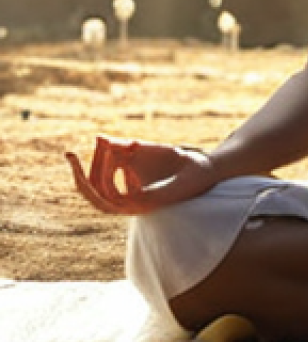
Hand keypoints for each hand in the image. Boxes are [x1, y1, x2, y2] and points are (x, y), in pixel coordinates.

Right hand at [66, 136, 217, 214]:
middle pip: (92, 195)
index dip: (79, 170)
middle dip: (79, 176)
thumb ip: (120, 147)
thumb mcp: (141, 150)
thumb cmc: (173, 160)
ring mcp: (138, 204)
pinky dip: (121, 181)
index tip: (70, 152)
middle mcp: (126, 200)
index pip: (91, 186)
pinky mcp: (151, 203)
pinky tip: (126, 165)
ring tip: (104, 151)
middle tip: (71, 156)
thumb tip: (98, 138)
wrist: (201, 166)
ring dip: (99, 174)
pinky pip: (127, 198)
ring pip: (104, 198)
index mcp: (122, 190)